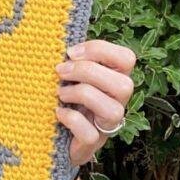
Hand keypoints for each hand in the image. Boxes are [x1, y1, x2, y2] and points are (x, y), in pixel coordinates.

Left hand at [54, 39, 136, 166]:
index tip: (70, 52)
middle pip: (124, 84)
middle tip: (61, 72)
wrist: (53, 136)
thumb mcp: (68, 74)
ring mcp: (106, 125)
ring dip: (81, 95)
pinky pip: (90, 133)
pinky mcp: (91, 143)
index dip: (100, 50)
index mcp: (114, 79)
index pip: (126, 58)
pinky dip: (72, 120)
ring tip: (60, 94)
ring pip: (114, 110)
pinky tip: (58, 113)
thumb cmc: (63, 97)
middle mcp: (117, 102)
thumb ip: (70, 58)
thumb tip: (53, 37)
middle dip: (88, 72)